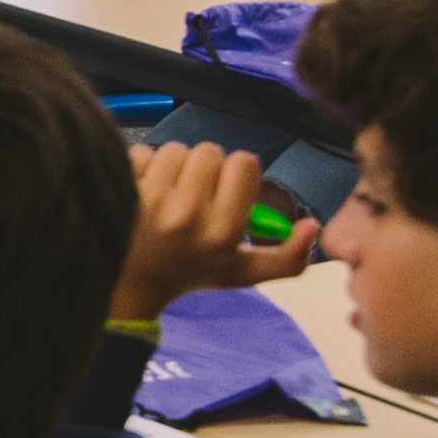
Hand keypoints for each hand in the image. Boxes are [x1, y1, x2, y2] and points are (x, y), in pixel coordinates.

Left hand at [113, 139, 314, 318]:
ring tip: (169, 196)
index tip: (226, 194)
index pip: (244, 163)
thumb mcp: (243, 274)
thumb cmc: (190, 275)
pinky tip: (145, 194)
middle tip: (194, 197)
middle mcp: (189, 215)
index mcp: (223, 232)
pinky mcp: (125, 190)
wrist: (128, 288)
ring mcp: (152, 201)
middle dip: (205, 170)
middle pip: (211, 151)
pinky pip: (146, 152)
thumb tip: (313, 227)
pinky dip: (147, 168)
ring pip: (178, 149)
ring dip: (175, 167)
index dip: (238, 174)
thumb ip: (288, 259)